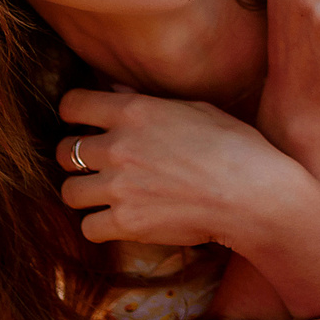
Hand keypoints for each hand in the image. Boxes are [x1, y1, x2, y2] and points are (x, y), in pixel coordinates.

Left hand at [57, 89, 308, 250]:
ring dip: (84, 193)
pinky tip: (117, 220)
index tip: (81, 123)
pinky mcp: (127, 224)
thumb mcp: (196, 109)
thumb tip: (116, 92)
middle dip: (75, 157)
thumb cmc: (236, 147)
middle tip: (92, 164)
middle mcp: (119, 147)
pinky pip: (88, 228)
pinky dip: (99, 226)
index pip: (72, 106)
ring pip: (69, 192)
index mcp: (134, 112)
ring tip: (103, 195)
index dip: (73, 114)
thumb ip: (148, 101)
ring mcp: (119, 187)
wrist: (255, 196)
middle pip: (65, 152)